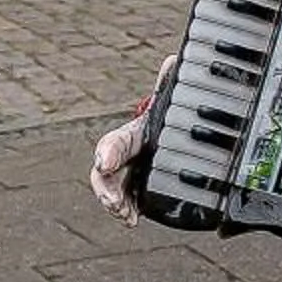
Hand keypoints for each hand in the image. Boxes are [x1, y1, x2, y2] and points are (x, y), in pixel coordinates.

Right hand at [89, 56, 175, 226]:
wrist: (176, 133)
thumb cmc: (172, 115)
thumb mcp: (173, 101)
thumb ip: (172, 84)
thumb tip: (174, 61)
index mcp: (134, 134)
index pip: (115, 143)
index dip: (109, 152)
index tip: (106, 162)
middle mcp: (127, 157)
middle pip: (105, 173)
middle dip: (105, 188)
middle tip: (113, 202)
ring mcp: (131, 175)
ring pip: (112, 191)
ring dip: (114, 204)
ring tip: (124, 214)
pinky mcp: (139, 191)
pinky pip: (126, 204)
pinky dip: (125, 212)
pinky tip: (131, 220)